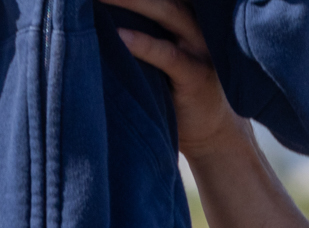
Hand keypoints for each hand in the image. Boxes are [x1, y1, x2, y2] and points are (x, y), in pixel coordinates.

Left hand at [100, 0, 246, 161]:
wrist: (212, 133)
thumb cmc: (174, 91)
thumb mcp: (158, 54)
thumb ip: (141, 30)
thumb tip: (96, 15)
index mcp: (185, 18)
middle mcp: (196, 27)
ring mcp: (200, 50)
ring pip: (167, 13)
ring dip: (131, 2)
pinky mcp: (197, 76)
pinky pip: (167, 54)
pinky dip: (143, 44)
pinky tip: (119, 35)